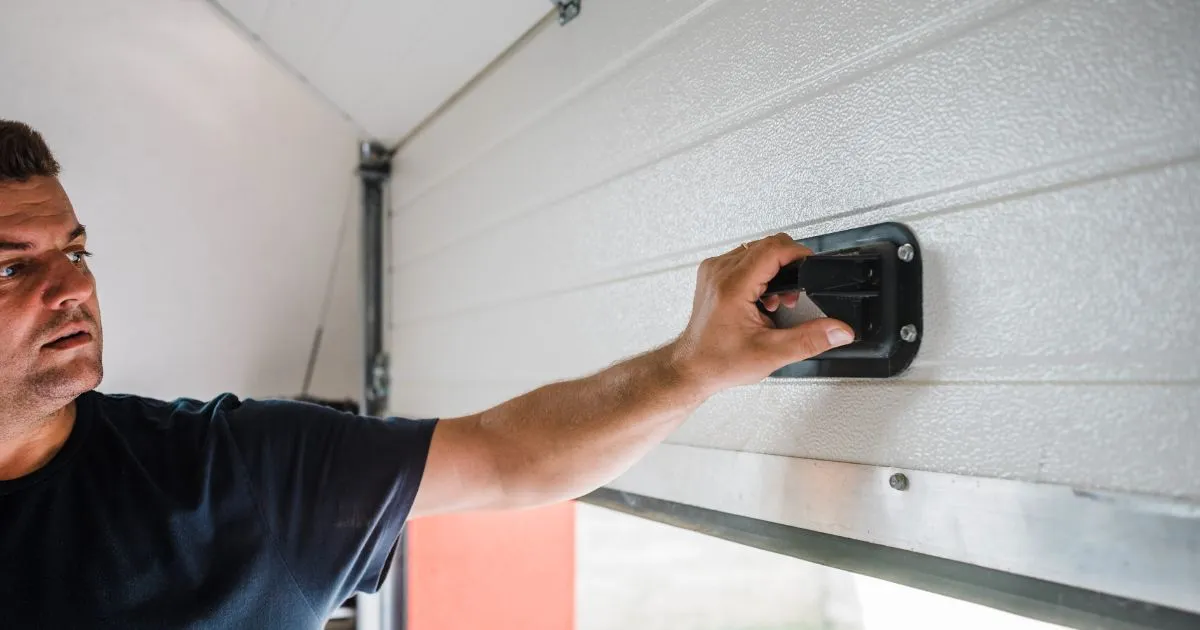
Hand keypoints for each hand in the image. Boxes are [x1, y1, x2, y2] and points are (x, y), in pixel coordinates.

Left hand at [669, 233, 854, 395]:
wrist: (692, 368)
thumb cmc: (719, 361)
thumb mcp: (771, 353)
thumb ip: (810, 340)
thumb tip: (838, 331)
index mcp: (732, 286)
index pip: (773, 249)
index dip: (798, 254)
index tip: (811, 265)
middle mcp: (719, 272)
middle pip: (766, 245)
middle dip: (788, 265)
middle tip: (791, 296)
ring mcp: (713, 271)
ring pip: (755, 250)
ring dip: (774, 269)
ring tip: (774, 301)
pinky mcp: (712, 274)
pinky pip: (743, 258)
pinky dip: (759, 272)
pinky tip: (761, 297)